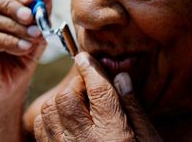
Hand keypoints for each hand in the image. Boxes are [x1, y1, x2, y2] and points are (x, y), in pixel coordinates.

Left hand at [34, 52, 161, 140]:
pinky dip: (50, 116)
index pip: (97, 90)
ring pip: (50, 111)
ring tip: (77, 102)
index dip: (91, 68)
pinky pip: (42, 130)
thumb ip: (133, 108)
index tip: (85, 57)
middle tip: (88, 85)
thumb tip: (120, 77)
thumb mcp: (149, 139)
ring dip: (61, 99)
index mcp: (112, 134)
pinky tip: (65, 119)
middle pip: (67, 98)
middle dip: (76, 84)